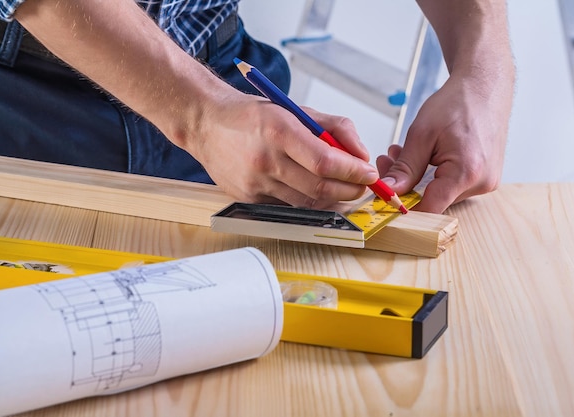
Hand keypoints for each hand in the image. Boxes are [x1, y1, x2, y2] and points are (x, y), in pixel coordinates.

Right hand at [186, 90, 377, 207]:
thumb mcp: (295, 109)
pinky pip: (288, 206)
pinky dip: (307, 200)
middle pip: (320, 188)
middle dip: (350, 190)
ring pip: (307, 202)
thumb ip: (334, 128)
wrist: (206, 123)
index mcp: (280, 131)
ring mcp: (255, 183)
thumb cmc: (253, 115)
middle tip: (362, 185)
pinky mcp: (248, 198)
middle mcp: (266, 160)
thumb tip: (361, 154)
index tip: (368, 173)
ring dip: (332, 198)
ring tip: (342, 187)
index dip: (353, 172)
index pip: (326, 162)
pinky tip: (312, 189)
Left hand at [376, 70, 512, 213]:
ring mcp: (487, 181)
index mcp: (467, 172)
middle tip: (388, 160)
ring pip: (442, 192)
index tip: (385, 196)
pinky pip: (454, 184)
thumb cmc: (458, 102)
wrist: (485, 86)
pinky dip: (435, 173)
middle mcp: (482, 182)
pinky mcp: (486, 177)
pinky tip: (425, 155)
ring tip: (404, 151)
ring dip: (420, 177)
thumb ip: (405, 168)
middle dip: (407, 184)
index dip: (404, 205)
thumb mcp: (422, 134)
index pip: (429, 208)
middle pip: (434, 200)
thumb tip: (389, 190)